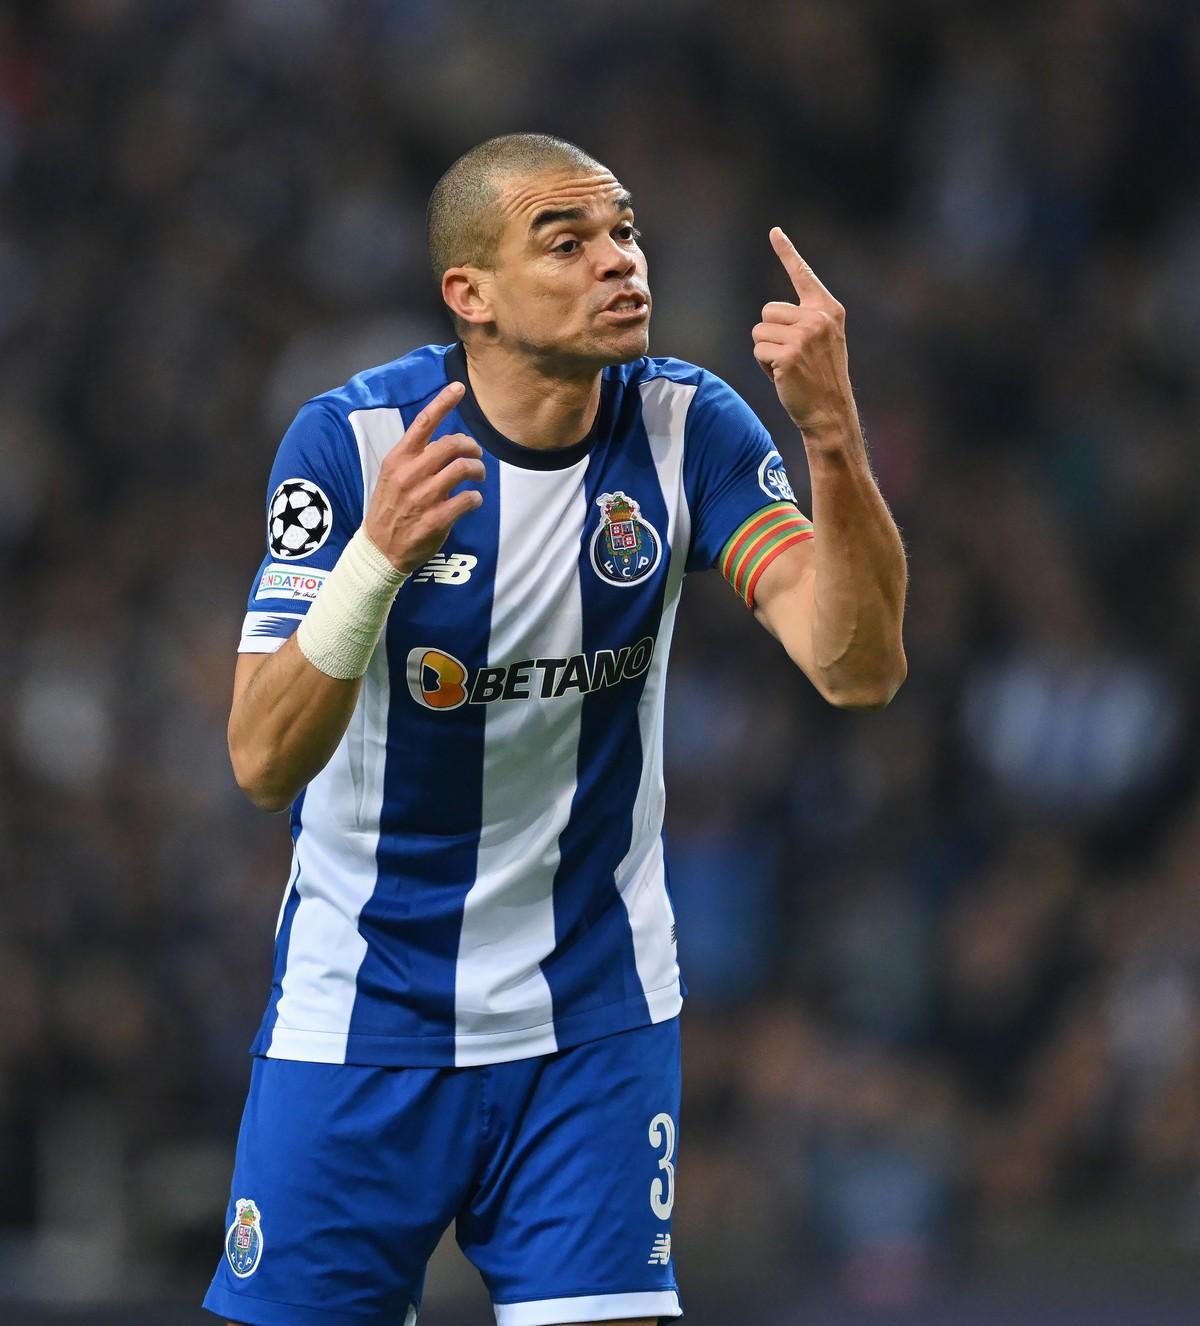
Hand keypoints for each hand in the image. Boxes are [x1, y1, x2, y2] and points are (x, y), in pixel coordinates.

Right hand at [363, 381, 484, 572]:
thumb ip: (416, 459)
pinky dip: (476, 498)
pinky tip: (472, 501)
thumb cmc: (390, 509)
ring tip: (478, 476)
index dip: (443, 402)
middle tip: (477, 454)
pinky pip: (468, 499)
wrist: (380, 549)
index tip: (459, 387)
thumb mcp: (394, 477)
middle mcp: (410, 474)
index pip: (422, 423)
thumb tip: (446, 445)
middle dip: (472, 446)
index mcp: (398, 460)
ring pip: (463, 468)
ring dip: (478, 469)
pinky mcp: (437, 519)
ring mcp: (424, 497)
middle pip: (451, 444)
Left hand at [752, 228, 855, 436]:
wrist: (830, 411)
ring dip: (766, 352)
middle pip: (768, 311)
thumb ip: (804, 321)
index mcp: (828, 310)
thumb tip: (770, 314)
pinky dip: (764, 366)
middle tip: (792, 358)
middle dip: (771, 335)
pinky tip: (784, 376)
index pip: (802, 274)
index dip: (787, 252)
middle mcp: (818, 318)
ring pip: (759, 332)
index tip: (774, 231)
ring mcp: (804, 335)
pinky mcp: (789, 354)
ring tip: (789, 367)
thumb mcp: (821, 341)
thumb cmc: (821, 378)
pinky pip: (759, 351)